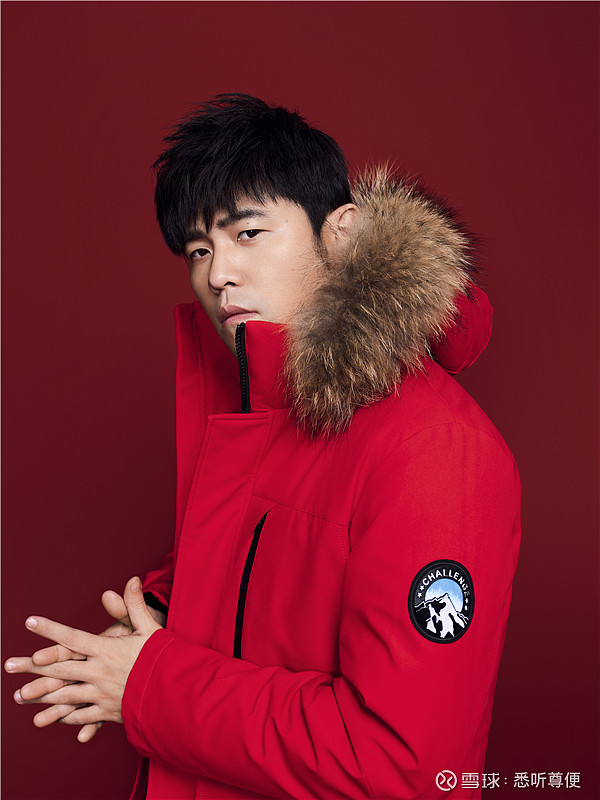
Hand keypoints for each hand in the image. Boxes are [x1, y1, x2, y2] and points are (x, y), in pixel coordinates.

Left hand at [5, 577, 162, 738]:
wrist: (176, 693)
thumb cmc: (164, 657)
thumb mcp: (150, 628)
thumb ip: (135, 605)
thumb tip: (131, 580)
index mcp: (106, 650)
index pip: (72, 637)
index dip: (50, 629)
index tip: (30, 622)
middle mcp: (99, 672)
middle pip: (59, 669)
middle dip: (32, 667)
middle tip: (9, 665)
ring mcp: (101, 694)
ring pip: (64, 696)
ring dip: (40, 697)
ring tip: (20, 697)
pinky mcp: (108, 711)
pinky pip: (82, 716)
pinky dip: (66, 717)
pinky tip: (51, 718)